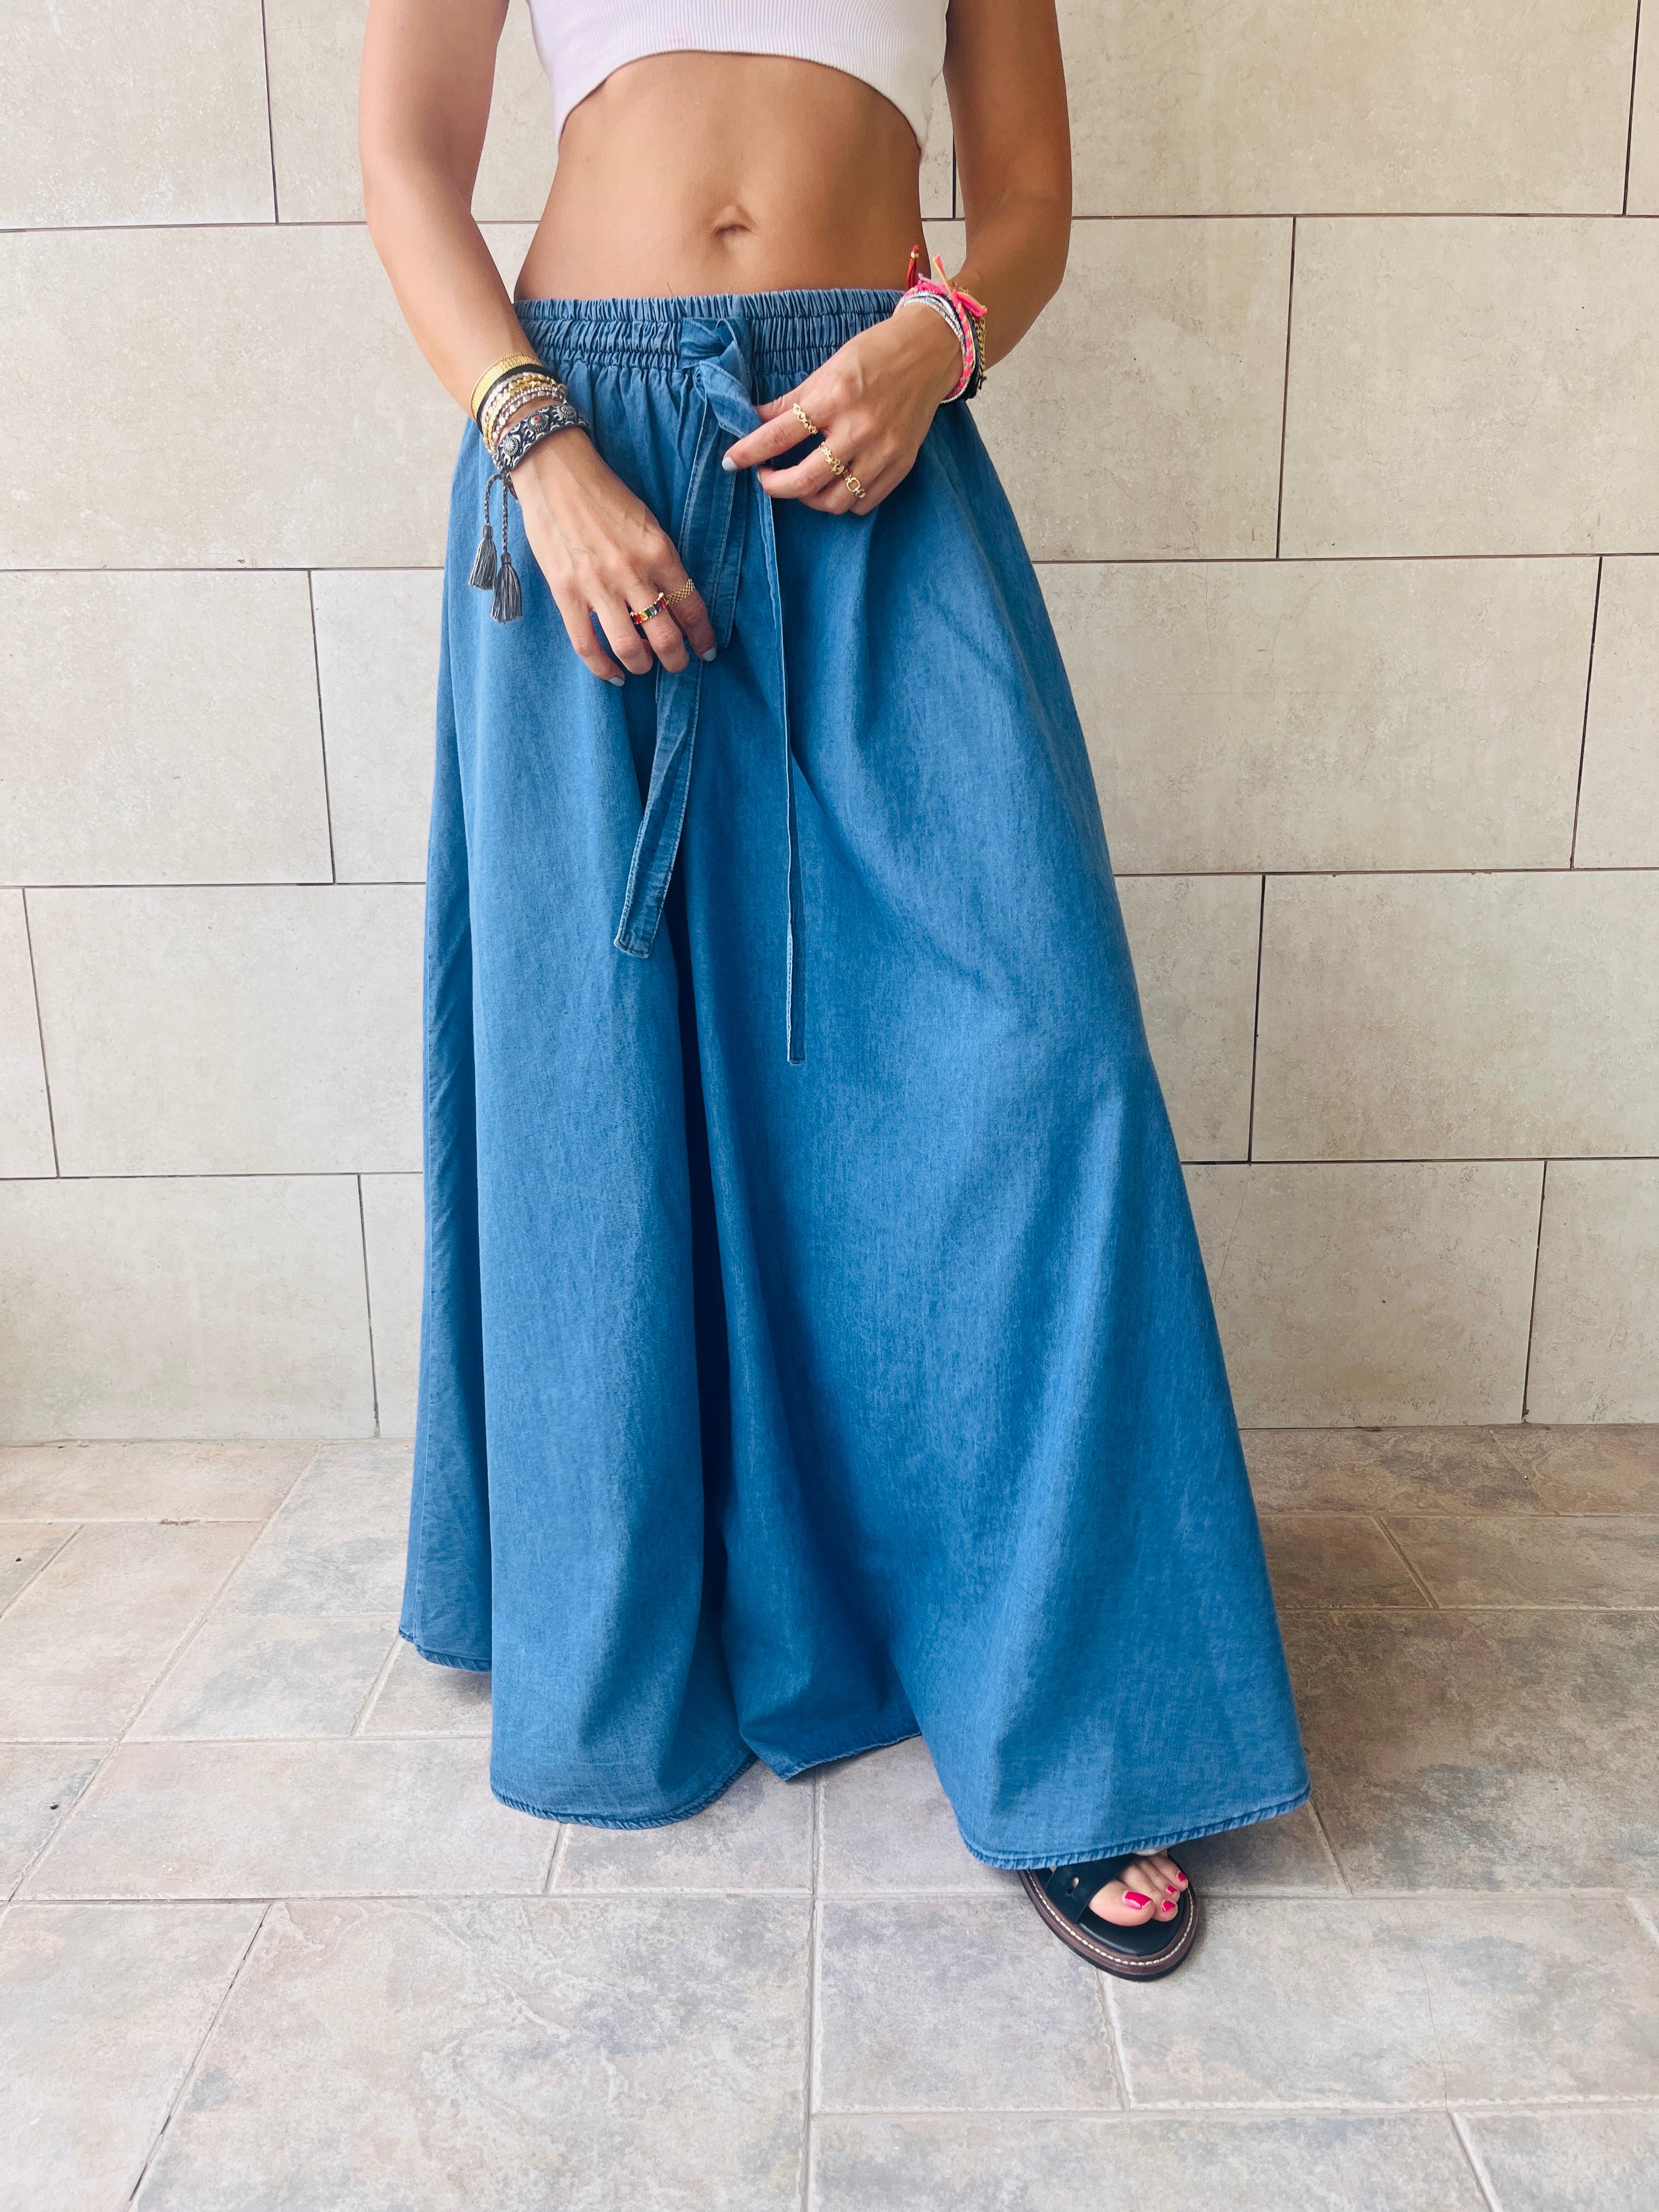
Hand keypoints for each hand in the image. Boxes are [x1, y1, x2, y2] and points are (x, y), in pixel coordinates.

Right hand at [506, 427, 716, 683]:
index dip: (703, 637)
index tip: (707, 650)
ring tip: (644, 666)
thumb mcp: (646, 522)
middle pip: (665, 636)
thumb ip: (660, 562)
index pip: (691, 607)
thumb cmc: (604, 494)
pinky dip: (603, 667)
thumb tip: (670, 602)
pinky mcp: (565, 592)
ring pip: (629, 647)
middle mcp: (632, 572)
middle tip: (677, 664)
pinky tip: (614, 674)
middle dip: (676, 659)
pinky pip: (587, 645)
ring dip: (642, 665)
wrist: (555, 471)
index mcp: (659, 551)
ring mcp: (597, 585)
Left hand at [722, 305, 964, 516]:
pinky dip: (842, 501)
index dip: (748, 452)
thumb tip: (753, 421)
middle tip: (766, 478)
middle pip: (805, 480)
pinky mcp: (901, 466)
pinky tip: (834, 484)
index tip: (730, 462)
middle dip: (775, 486)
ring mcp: (883, 451)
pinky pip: (862, 503)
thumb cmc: (875, 354)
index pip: (779, 435)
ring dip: (808, 499)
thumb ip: (791, 401)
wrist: (929, 352)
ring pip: (834, 501)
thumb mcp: (827, 369)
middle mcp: (859, 428)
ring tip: (801, 483)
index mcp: (835, 397)